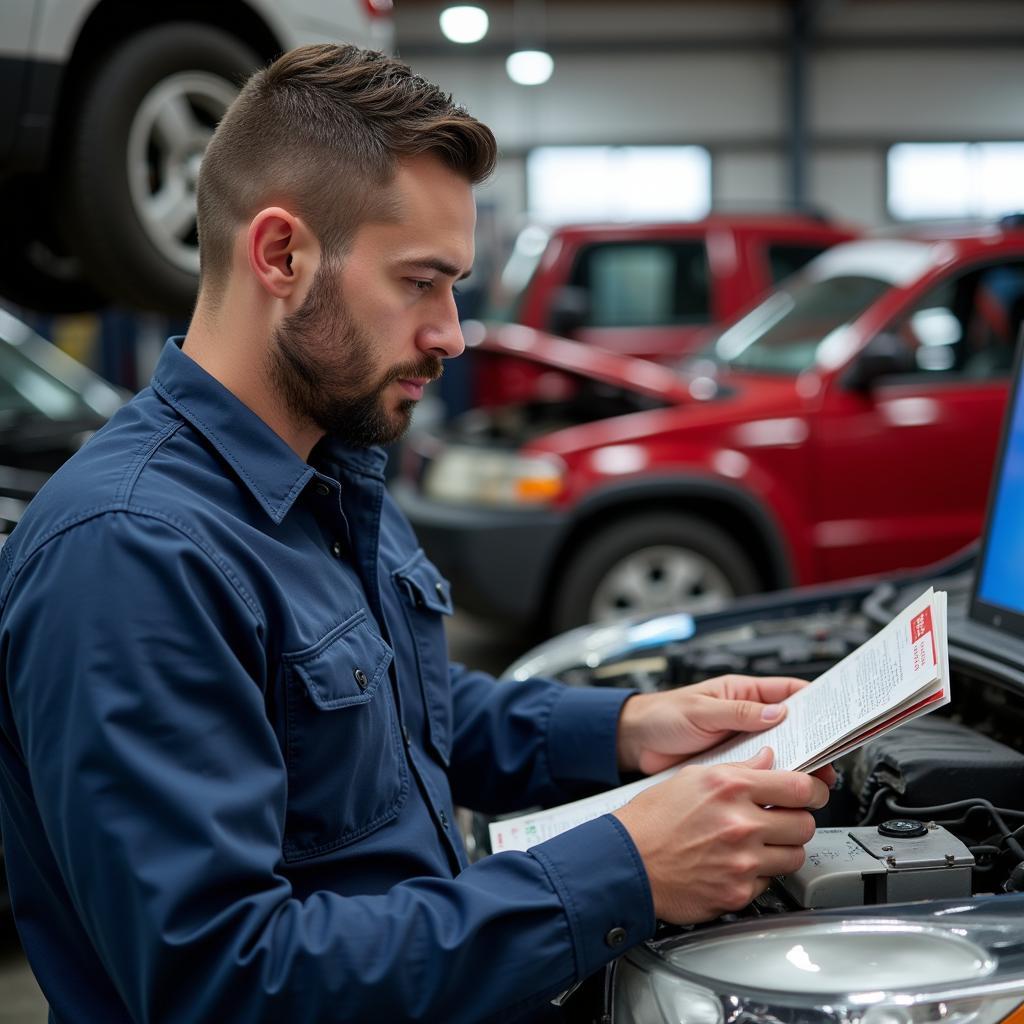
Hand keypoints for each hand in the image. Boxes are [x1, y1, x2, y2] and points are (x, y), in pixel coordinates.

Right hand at [613, 747, 829, 923]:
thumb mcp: (692, 777)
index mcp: (730, 787)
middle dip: (797, 820)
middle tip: (783, 819)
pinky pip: (770, 882)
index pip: (800, 786)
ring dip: (783, 849)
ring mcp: (742, 860)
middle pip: (805, 823)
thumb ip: (738, 768)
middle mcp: (740, 823)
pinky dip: (759, 874)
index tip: (812, 792)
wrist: (626, 862)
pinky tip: (737, 863)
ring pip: (794, 856)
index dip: (813, 790)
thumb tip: (767, 761)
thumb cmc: (651, 820)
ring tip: (759, 843)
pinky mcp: (738, 892)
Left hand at [617, 674, 819, 775]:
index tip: (835, 717)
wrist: (634, 743)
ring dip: (794, 766)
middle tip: (827, 761)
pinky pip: (758, 772)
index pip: (789, 693)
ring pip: (779, 753)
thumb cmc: (661, 716)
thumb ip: (736, 712)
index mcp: (741, 693)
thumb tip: (775, 713)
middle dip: (812, 742)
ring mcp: (740, 742)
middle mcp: (745, 717)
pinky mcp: (731, 766)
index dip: (815, 703)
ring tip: (809, 782)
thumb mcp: (700, 709)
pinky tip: (780, 794)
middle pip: (792, 728)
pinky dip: (771, 782)